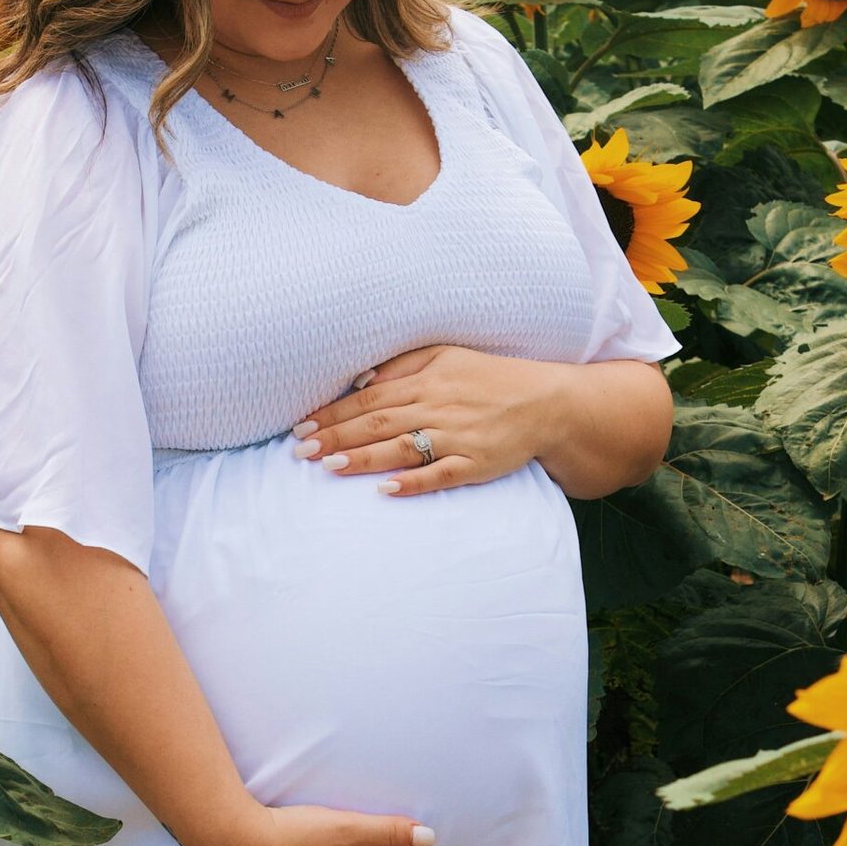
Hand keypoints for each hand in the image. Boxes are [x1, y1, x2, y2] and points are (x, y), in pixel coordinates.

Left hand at [290, 345, 570, 495]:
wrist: (546, 402)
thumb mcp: (446, 356)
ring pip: (401, 448)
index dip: (332, 414)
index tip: (301, 427)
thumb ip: (402, 365)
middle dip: (335, 437)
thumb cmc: (489, 378)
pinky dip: (413, 482)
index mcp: (426, 381)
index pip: (368, 398)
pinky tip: (386, 490)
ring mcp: (456, 438)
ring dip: (364, 458)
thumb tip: (361, 380)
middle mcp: (436, 408)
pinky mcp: (475, 464)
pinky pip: (439, 475)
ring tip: (329, 466)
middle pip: (377, 423)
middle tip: (300, 451)